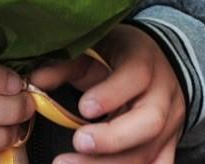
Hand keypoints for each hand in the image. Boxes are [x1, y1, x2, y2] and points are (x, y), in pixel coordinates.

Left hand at [31, 25, 186, 163]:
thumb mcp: (96, 50)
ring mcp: (170, 126)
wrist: (161, 67)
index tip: (83, 108)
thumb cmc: (120, 58)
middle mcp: (163, 96)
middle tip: (78, 142)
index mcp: (145, 62)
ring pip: (149, 154)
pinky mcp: (168, 148)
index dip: (111, 94)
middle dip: (113, 138)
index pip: (136, 76)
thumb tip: (34, 82)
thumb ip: (65, 65)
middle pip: (149, 122)